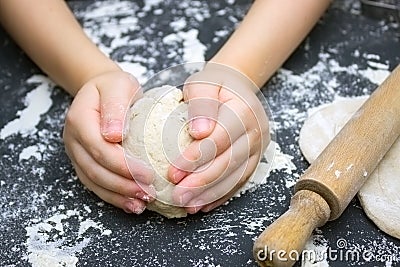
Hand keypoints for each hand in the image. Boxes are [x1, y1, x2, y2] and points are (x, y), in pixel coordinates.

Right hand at [63, 71, 154, 213]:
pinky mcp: (84, 162)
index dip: (122, 165)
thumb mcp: (118, 86)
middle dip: (122, 185)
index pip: (99, 148)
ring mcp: (77, 153)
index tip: (148, 174)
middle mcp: (73, 139)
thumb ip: (115, 107)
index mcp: (80, 119)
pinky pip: (95, 184)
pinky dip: (113, 197)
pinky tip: (130, 204)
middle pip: (95, 169)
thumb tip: (114, 135)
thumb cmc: (114, 87)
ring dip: (117, 196)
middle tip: (148, 193)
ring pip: (93, 181)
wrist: (102, 90)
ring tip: (140, 204)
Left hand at [168, 63, 269, 213]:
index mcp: (244, 111)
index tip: (173, 172)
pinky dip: (221, 195)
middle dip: (202, 182)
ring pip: (235, 176)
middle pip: (229, 162)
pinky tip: (203, 204)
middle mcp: (256, 132)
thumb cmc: (215, 86)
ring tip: (187, 205)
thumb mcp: (203, 83)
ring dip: (210, 194)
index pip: (220, 139)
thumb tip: (200, 132)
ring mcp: (257, 149)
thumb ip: (201, 103)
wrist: (237, 87)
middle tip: (177, 196)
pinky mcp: (254, 160)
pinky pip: (239, 181)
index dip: (196, 158)